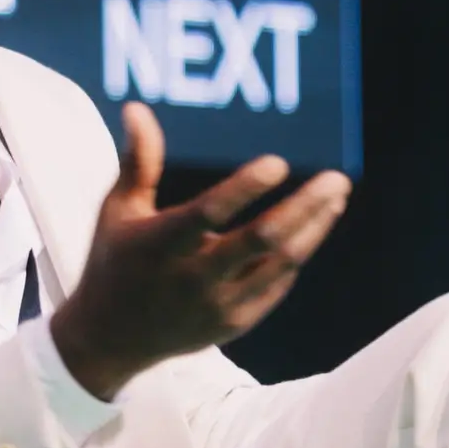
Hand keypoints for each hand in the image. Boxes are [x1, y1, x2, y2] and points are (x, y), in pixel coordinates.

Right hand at [50, 102, 350, 399]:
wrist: (111, 339)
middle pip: (261, 240)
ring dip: (314, 229)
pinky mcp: (234, 323)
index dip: (245, 188)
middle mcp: (192, 278)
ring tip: (336, 198)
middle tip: (337, 179)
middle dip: (305, 207)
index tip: (278, 162)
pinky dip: (295, 257)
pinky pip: (277, 286)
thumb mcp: (118, 210)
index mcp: (160, 245)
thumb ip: (138, 161)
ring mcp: (217, 306)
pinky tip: (311, 229)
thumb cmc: (114, 260)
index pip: (208, 213)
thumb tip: (137, 109)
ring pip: (281, 265)